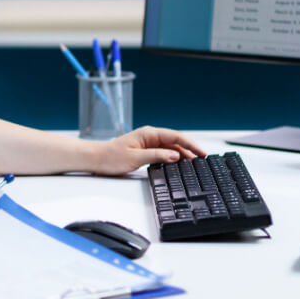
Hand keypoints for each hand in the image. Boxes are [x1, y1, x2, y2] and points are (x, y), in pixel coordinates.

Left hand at [90, 126, 206, 175]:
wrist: (96, 159)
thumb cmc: (111, 157)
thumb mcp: (135, 158)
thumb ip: (157, 156)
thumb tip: (175, 155)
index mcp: (148, 133)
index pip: (175, 136)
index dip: (191, 144)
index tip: (202, 152)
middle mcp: (150, 136)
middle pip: (176, 142)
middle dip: (190, 150)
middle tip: (203, 161)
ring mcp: (148, 143)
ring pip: (171, 148)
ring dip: (183, 155)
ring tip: (195, 164)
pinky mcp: (146, 151)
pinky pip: (164, 153)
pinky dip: (173, 158)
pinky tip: (179, 165)